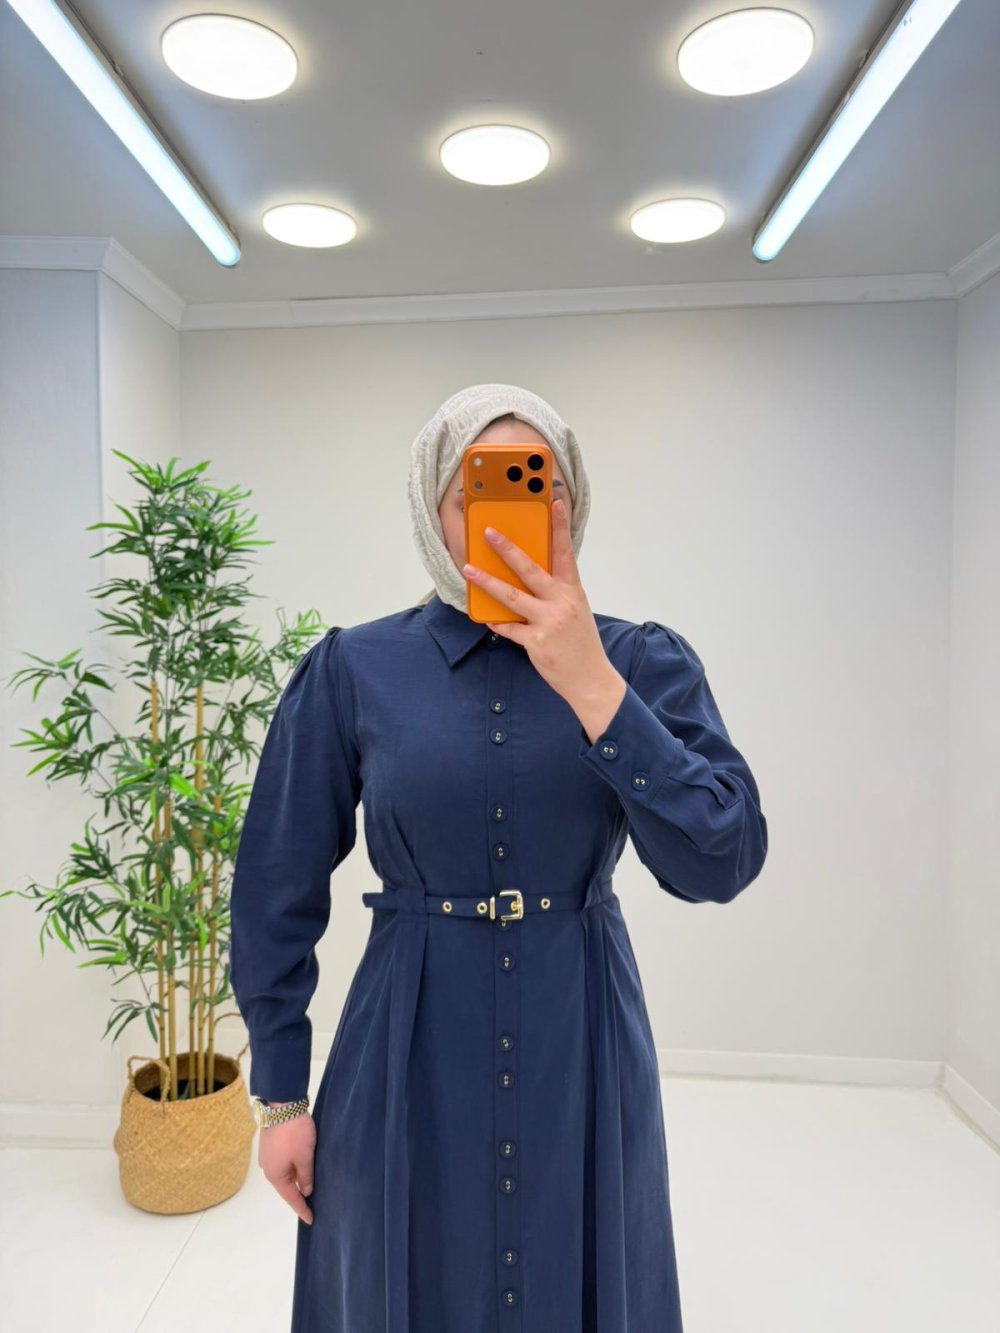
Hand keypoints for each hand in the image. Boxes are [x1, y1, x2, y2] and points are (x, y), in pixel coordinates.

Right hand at [258, 1111, 316, 1224]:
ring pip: (284, 1172)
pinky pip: (282, 1162)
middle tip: (312, 1203)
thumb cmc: (295, 1133)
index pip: (291, 1197)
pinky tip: (302, 1165)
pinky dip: (292, 1166)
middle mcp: (267, 1168)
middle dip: (298, 1193)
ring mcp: (267, 1155)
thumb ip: (306, 1177)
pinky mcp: (269, 1144)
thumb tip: (305, 1191)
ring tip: (309, 1184)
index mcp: (275, 1175)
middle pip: (285, 1185)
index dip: (302, 1209)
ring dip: (296, 1178)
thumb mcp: (305, 1157)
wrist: (283, 1104)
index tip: (310, 1219)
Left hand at [462, 497, 624, 717]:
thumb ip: (556, 593)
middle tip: (489, 533)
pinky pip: (509, 629)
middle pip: (530, 569)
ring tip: (469, 570)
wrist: (591, 679)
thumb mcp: (576, 610)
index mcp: (573, 591)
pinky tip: (486, 618)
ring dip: (487, 582)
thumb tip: (529, 578)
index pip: (565, 552)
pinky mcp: (536, 642)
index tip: (554, 503)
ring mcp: (548, 622)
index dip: (560, 526)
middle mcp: (561, 603)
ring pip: (511, 596)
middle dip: (507, 549)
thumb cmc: (582, 643)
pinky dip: (497, 623)